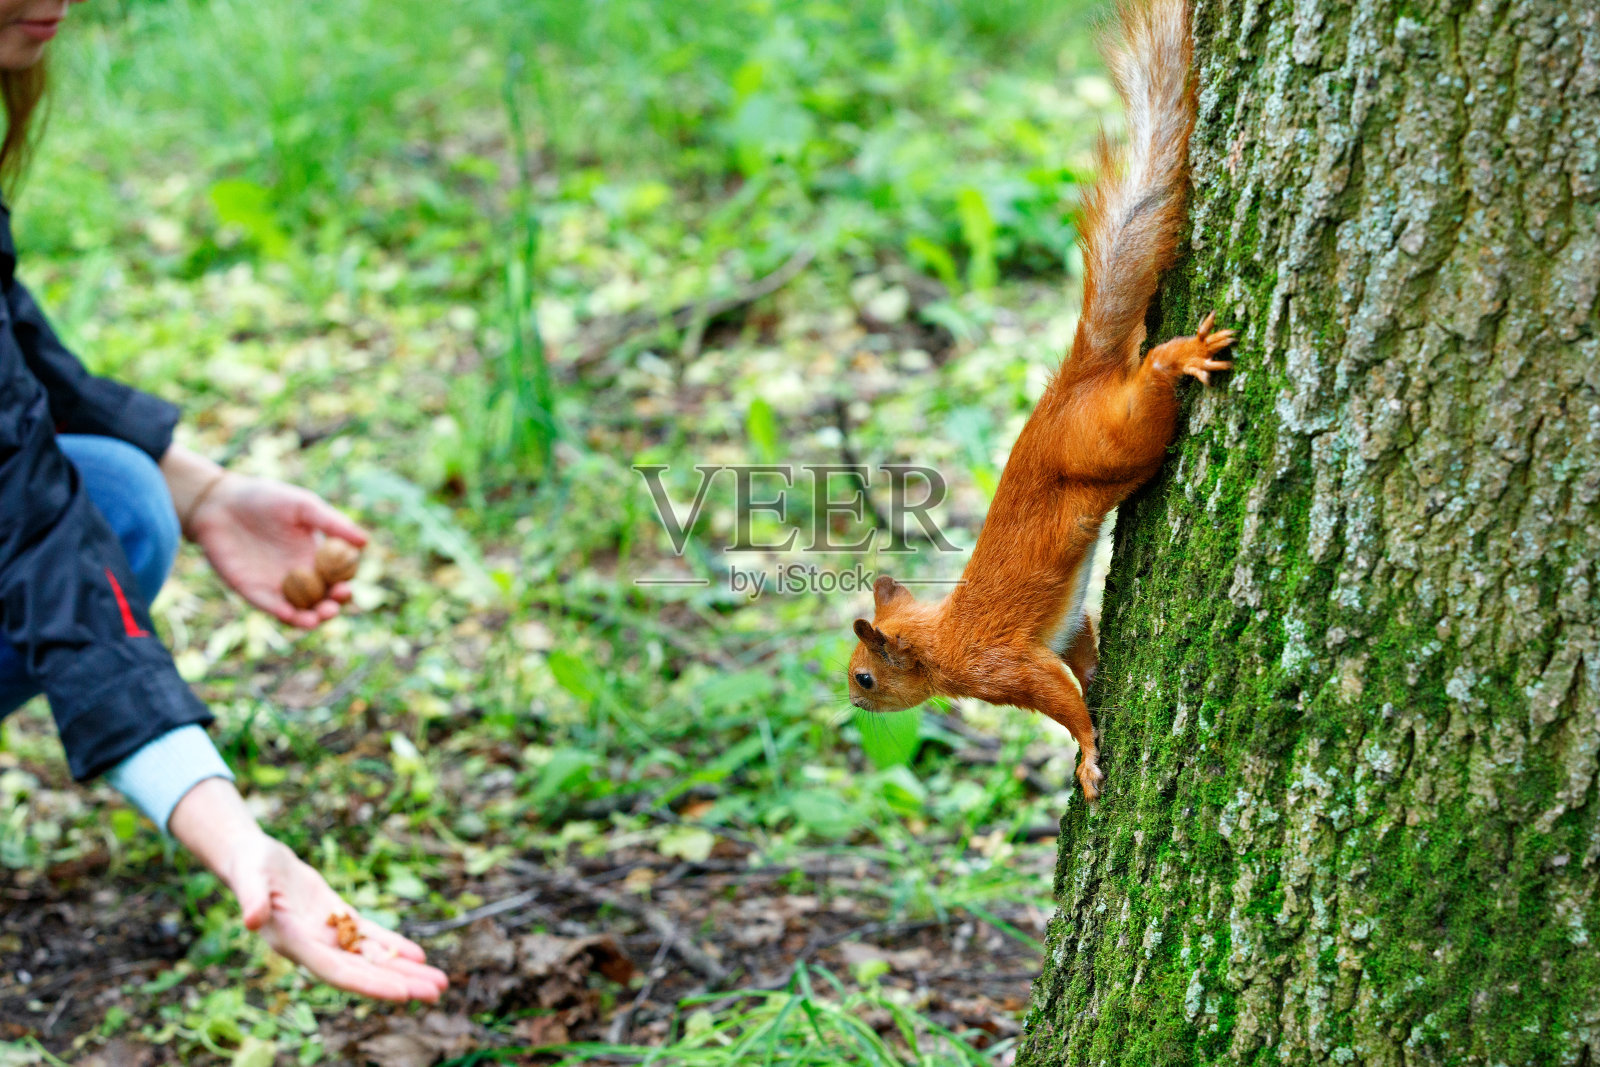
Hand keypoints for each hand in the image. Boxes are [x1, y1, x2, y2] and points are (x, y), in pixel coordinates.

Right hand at [170, 779, 448, 1002]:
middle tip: (437, 993)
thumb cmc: (250, 866)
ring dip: (404, 971)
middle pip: (362, 972)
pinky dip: (394, 946)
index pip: (337, 971)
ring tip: (439, 983)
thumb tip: (252, 919)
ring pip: (371, 958)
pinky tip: (419, 956)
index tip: (402, 994)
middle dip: (399, 983)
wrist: (255, 859)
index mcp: (293, 944)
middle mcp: (314, 948)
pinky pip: (370, 938)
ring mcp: (328, 936)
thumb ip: (252, 899)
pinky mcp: (337, 919)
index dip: (369, 983)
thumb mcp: (251, 877)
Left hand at [188, 473, 367, 628]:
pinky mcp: (253, 590)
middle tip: (333, 605)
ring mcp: (277, 585)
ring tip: (317, 617)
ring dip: (311, 619)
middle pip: (322, 599)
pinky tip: (292, 616)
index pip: (337, 579)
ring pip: (300, 610)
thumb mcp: (303, 506)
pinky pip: (272, 607)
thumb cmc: (264, 498)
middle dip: (331, 607)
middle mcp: (300, 574)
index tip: (346, 588)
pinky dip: (284, 615)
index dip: (344, 587)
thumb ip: (332, 523)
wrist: (220, 502)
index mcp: (316, 555)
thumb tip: (365, 542)